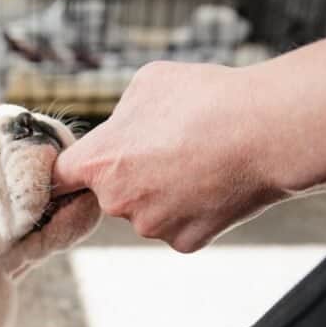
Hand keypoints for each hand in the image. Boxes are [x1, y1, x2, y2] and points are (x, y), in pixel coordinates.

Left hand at [52, 61, 286, 251]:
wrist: (264, 131)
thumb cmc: (206, 99)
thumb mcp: (148, 84)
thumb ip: (120, 115)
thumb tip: (120, 130)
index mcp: (100, 162)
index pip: (60, 177)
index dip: (71, 169)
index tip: (80, 168)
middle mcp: (118, 202)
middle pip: (112, 193)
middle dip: (132, 174)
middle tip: (170, 147)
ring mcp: (153, 226)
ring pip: (148, 210)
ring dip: (165, 192)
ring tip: (200, 160)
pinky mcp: (185, 242)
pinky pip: (181, 225)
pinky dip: (195, 209)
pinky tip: (214, 182)